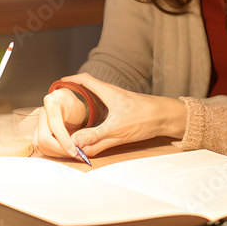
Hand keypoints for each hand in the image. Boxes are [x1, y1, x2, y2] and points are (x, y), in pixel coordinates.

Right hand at [34, 73, 186, 159]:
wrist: (168, 117)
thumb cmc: (145, 118)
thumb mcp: (117, 131)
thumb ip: (95, 139)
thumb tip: (75, 145)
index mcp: (107, 92)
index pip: (84, 80)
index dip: (70, 80)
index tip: (58, 83)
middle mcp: (112, 94)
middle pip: (89, 89)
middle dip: (75, 93)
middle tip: (62, 100)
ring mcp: (119, 101)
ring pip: (97, 100)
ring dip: (85, 104)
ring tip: (73, 113)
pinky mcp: (125, 110)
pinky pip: (105, 108)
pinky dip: (95, 113)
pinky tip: (93, 125)